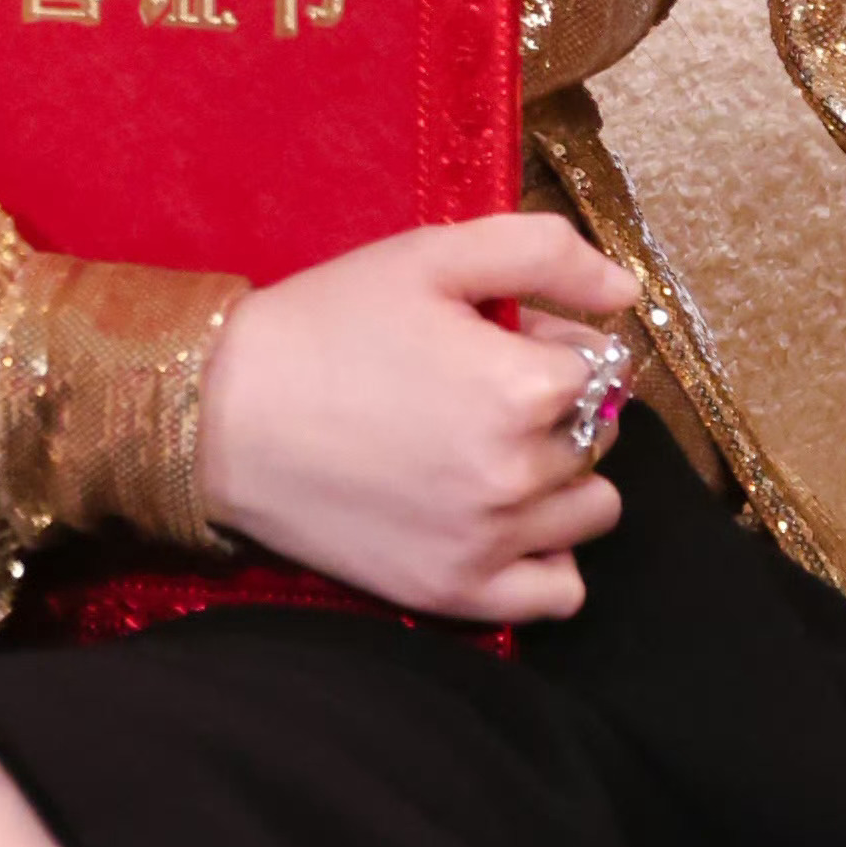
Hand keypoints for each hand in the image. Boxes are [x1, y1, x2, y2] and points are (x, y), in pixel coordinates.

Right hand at [192, 217, 636, 623]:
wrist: (219, 417)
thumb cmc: (325, 326)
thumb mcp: (430, 256)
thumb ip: (544, 254)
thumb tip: (627, 295)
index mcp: (524, 387)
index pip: (601, 366)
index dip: (552, 344)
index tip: (496, 341)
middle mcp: (519, 474)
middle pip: (598, 437)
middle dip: (557, 409)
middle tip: (476, 392)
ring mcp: (489, 542)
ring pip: (592, 511)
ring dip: (561, 481)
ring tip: (489, 456)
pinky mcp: (455, 592)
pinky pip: (560, 591)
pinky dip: (548, 558)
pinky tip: (502, 523)